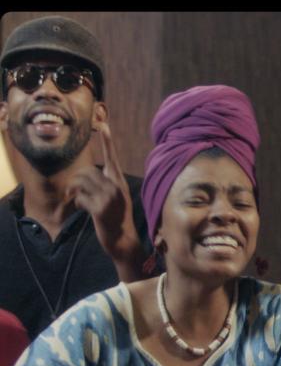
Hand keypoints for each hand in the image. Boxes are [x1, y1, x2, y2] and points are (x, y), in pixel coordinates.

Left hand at [67, 122, 140, 264]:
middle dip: (75, 180)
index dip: (108, 142)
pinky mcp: (100, 209)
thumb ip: (104, 184)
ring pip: (81, 182)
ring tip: (76, 199)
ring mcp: (109, 198)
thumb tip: (83, 176)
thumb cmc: (115, 218)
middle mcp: (116, 187)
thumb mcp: (114, 198)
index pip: (112, 158)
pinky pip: (80, 198)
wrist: (123, 240)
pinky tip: (83, 210)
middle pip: (86, 171)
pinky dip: (77, 203)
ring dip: (74, 190)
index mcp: (119, 182)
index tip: (104, 125)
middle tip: (72, 191)